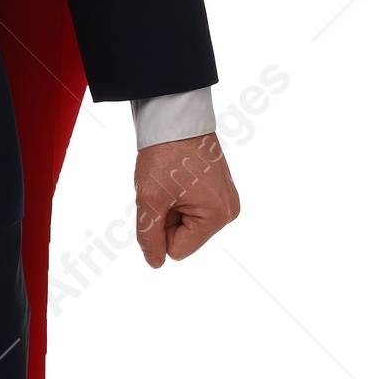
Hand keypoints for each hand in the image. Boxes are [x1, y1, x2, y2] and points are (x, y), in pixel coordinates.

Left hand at [134, 132, 239, 267]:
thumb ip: (150, 235)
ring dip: (170, 204)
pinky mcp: (219, 187)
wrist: (173, 115)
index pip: (177, 249)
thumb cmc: (164, 154)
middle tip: (163, 185)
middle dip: (166, 215)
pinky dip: (178, 195)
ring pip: (186, 221)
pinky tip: (176, 175)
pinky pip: (192, 206)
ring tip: (170, 178)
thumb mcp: (150, 198)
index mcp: (217, 217)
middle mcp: (228, 212)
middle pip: (183, 236)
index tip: (159, 199)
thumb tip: (155, 262)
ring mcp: (226, 199)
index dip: (159, 229)